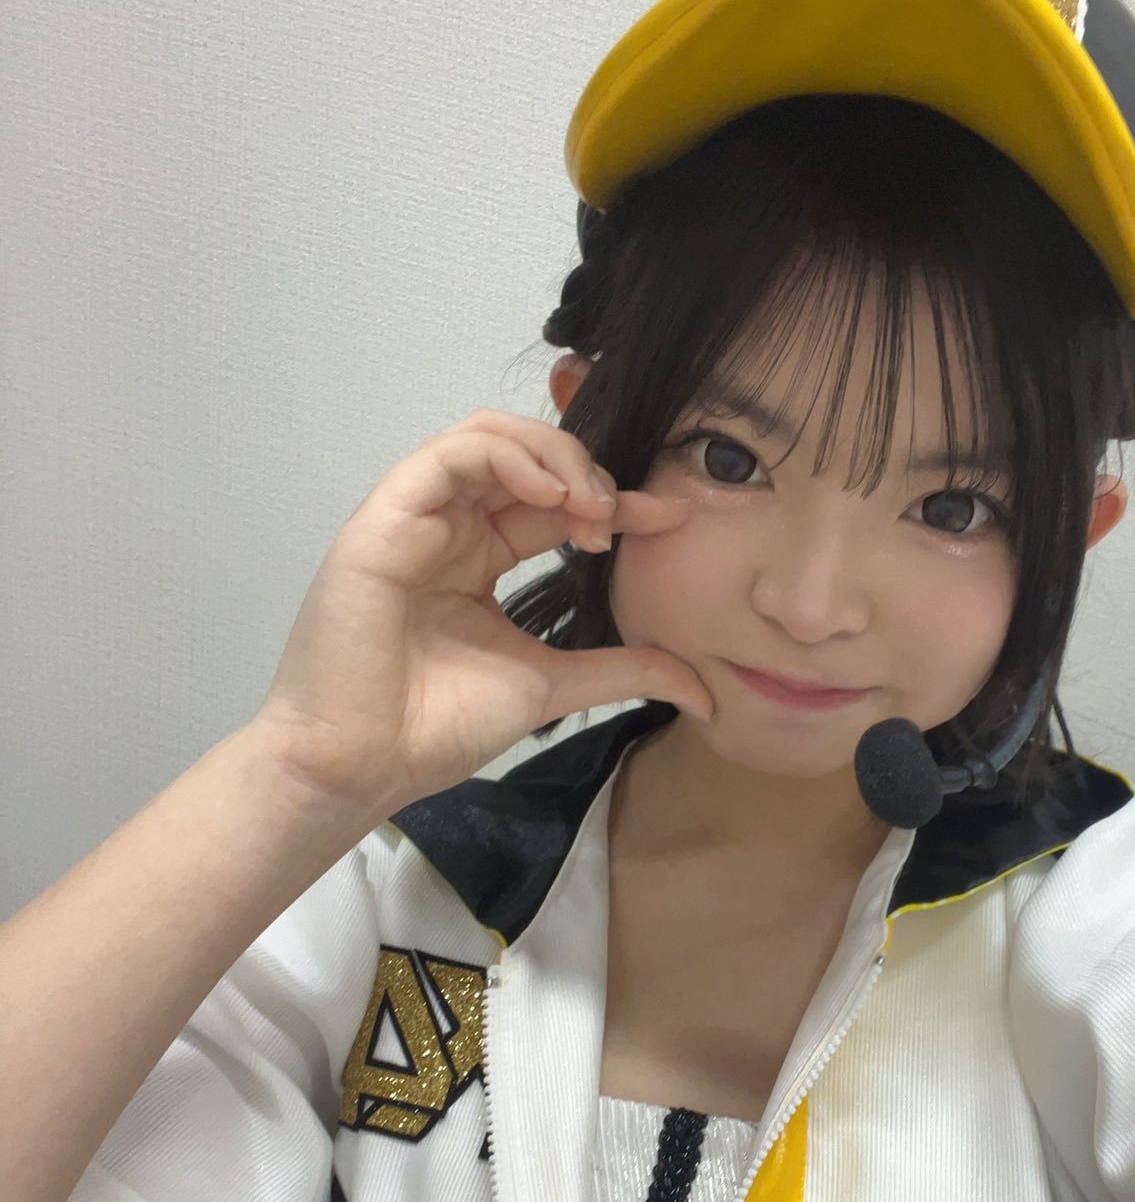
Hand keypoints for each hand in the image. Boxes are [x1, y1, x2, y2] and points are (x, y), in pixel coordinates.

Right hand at [249, 409, 710, 818]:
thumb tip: (702, 692)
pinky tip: (550, 493)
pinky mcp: (384, 518)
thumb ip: (623, 671)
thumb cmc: (437, 728)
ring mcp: (414, 519)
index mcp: (477, 559)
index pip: (552, 504)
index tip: (673, 517)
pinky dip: (507, 458)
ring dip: (552, 456)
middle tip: (624, 514)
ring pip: (487, 438)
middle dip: (587, 472)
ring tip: (591, 502)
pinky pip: (448, 455)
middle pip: (524, 458)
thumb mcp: (554, 685)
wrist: (364, 763)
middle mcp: (446, 529)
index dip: (615, 500)